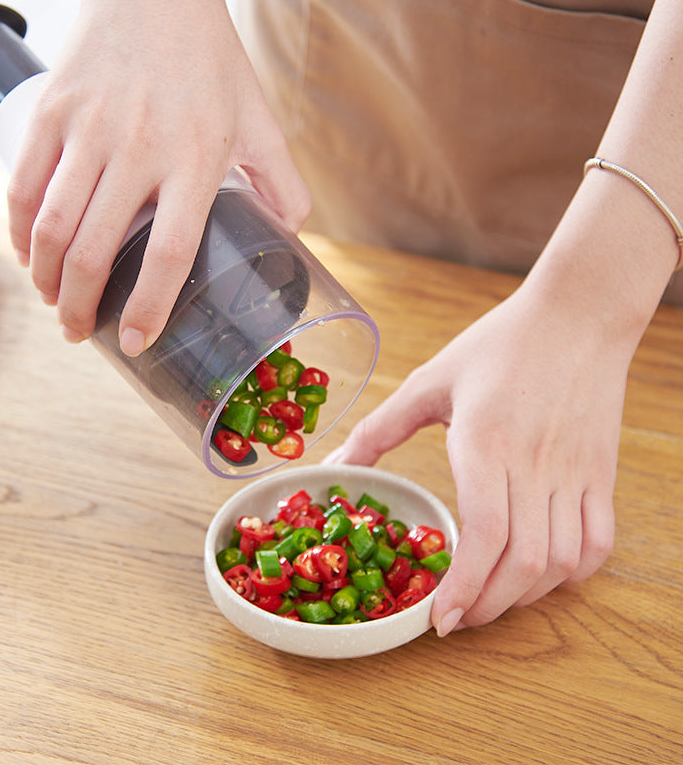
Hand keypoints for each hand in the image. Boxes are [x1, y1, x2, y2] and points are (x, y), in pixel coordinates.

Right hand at [7, 0, 309, 354]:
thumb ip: (283, 180)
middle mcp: (139, 151)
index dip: (150, 307)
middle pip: (95, 251)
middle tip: (80, 333)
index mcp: (195, 161)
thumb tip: (291, 231)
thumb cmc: (209, 56)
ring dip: (45, 279)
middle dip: (80, 308)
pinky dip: (19, 230)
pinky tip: (27, 255)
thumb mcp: (260, 118)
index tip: (137, 341)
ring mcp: (89, 130)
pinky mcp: (52, 111)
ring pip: (51, 226)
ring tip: (54, 303)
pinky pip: (22, 185)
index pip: (170, 254)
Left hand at [325, 284, 631, 635]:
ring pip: (562, 561)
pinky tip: (542, 574)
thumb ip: (381, 428)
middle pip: (523, 562)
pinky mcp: (600, 472)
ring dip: (526, 596)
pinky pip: (598, 541)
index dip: (464, 587)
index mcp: (486, 441)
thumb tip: (336, 462)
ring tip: (491, 601)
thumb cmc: (498, 344)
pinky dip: (573, 572)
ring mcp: (574, 472)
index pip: (485, 533)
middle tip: (456, 619)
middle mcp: (534, 465)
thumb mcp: (429, 381)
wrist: (577, 316)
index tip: (439, 619)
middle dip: (488, 606)